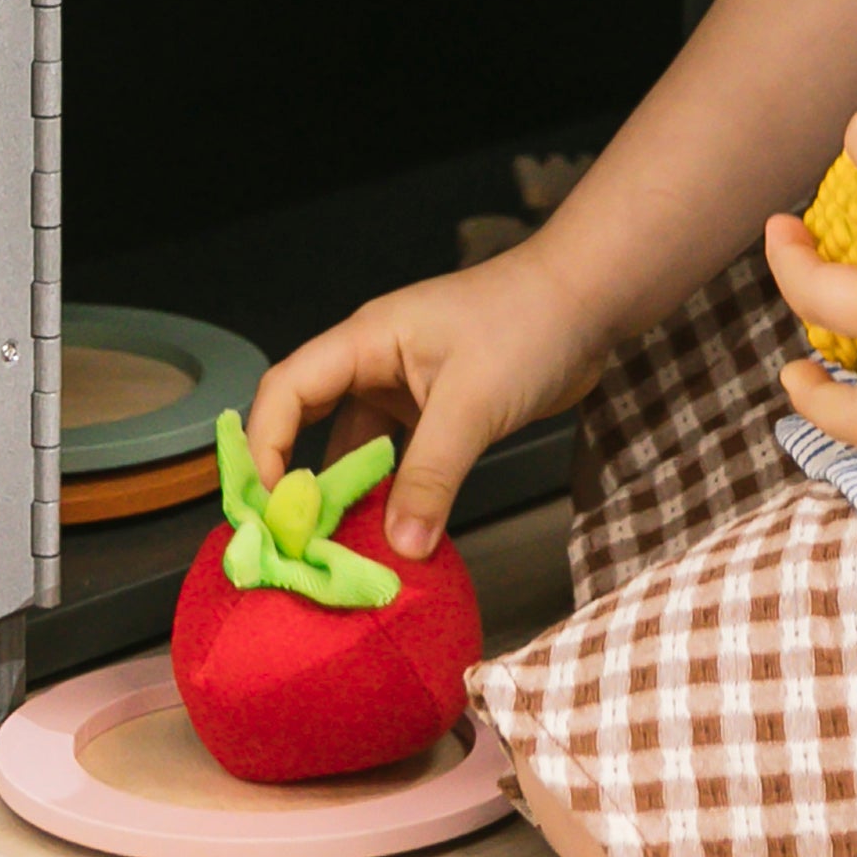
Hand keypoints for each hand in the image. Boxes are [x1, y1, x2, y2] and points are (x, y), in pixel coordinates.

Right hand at [245, 246, 609, 558]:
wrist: (591, 301)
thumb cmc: (528, 324)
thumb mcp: (471, 404)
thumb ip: (431, 476)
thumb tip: (399, 550)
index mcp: (368, 341)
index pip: (287, 390)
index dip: (266, 447)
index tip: (270, 509)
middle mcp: (377, 363)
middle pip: (310, 421)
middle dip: (298, 481)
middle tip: (293, 544)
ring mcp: (409, 387)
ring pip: (358, 448)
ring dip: (350, 497)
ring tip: (341, 555)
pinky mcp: (440, 411)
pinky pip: (399, 459)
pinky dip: (393, 496)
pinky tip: (396, 538)